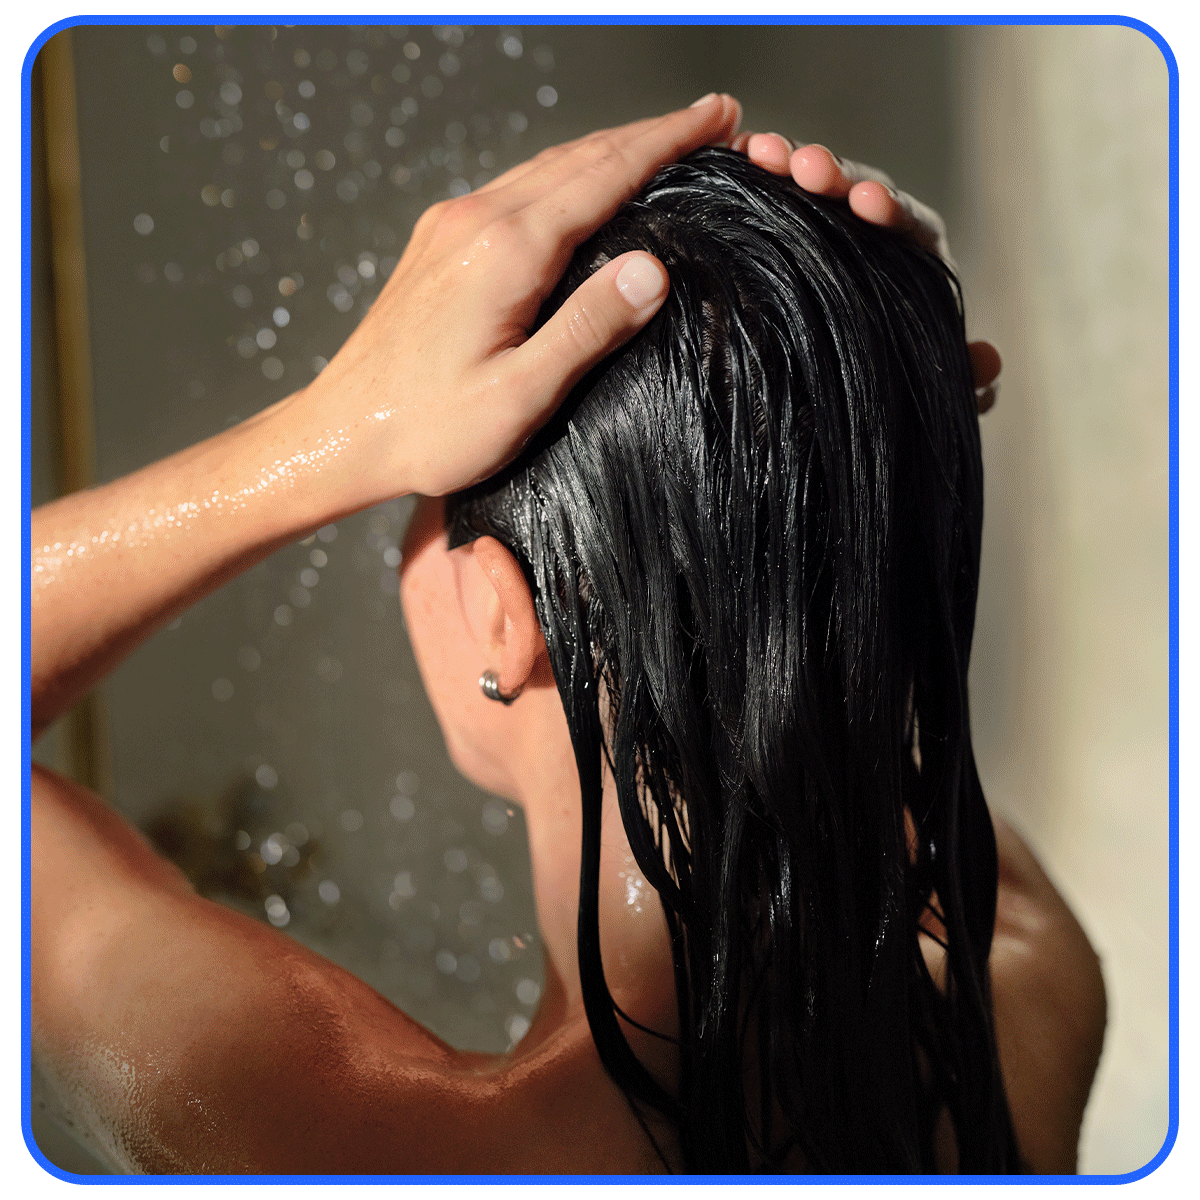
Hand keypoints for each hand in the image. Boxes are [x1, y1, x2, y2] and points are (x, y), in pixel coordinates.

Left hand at [303, 95, 742, 500]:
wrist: (340, 435)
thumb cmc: (429, 431)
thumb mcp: (520, 396)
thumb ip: (587, 330)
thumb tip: (652, 270)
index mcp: (505, 252)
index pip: (605, 174)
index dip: (668, 141)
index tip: (718, 117)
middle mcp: (475, 221)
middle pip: (579, 157)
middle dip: (650, 134)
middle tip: (709, 119)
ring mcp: (451, 227)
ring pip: (545, 167)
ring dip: (609, 150)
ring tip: (660, 144)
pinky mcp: (437, 244)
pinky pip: (515, 189)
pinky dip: (565, 175)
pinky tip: (582, 186)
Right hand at [731, 133, 1000, 411]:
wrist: (857, 397)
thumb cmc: (905, 386)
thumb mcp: (938, 389)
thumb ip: (967, 379)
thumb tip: (987, 360)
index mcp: (919, 265)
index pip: (911, 226)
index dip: (891, 210)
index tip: (867, 201)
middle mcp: (880, 239)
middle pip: (860, 193)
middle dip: (834, 175)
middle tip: (802, 164)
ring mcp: (832, 235)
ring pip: (815, 192)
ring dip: (788, 166)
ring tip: (757, 151)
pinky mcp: (791, 240)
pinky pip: (778, 201)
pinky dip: (758, 179)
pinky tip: (735, 157)